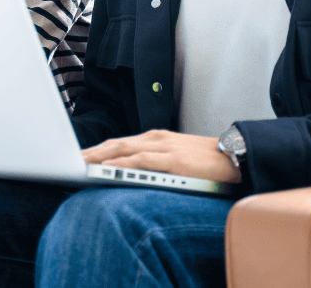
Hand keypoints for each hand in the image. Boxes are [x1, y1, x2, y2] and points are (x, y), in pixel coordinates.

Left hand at [82, 129, 241, 183]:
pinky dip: (125, 165)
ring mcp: (166, 148)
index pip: (121, 143)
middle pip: (117, 144)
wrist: (238, 157)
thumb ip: (156, 162)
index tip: (80, 157)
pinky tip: (110, 170)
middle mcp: (158, 139)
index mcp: (157, 138)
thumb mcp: (178, 157)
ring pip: (126, 150)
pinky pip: (144, 162)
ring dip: (102, 157)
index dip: (98, 149)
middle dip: (92, 152)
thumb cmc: (208, 161)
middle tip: (71, 161)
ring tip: (82, 166)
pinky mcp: (176, 161)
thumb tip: (134, 173)